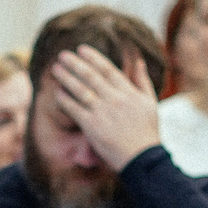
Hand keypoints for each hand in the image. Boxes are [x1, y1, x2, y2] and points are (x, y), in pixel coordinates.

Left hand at [41, 45, 161, 172]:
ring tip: (56, 69)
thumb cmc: (147, 132)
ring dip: (66, 78)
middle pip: (91, 76)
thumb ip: (142, 81)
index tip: (81, 49)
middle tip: (62, 55)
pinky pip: (75, 109)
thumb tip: (138, 61)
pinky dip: (65, 100)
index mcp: (128, 92)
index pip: (108, 69)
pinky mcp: (92, 126)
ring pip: (81, 90)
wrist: (142, 157)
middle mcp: (115, 98)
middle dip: (75, 64)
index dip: (93, 58)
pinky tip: (56, 92)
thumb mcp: (151, 102)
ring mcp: (103, 112)